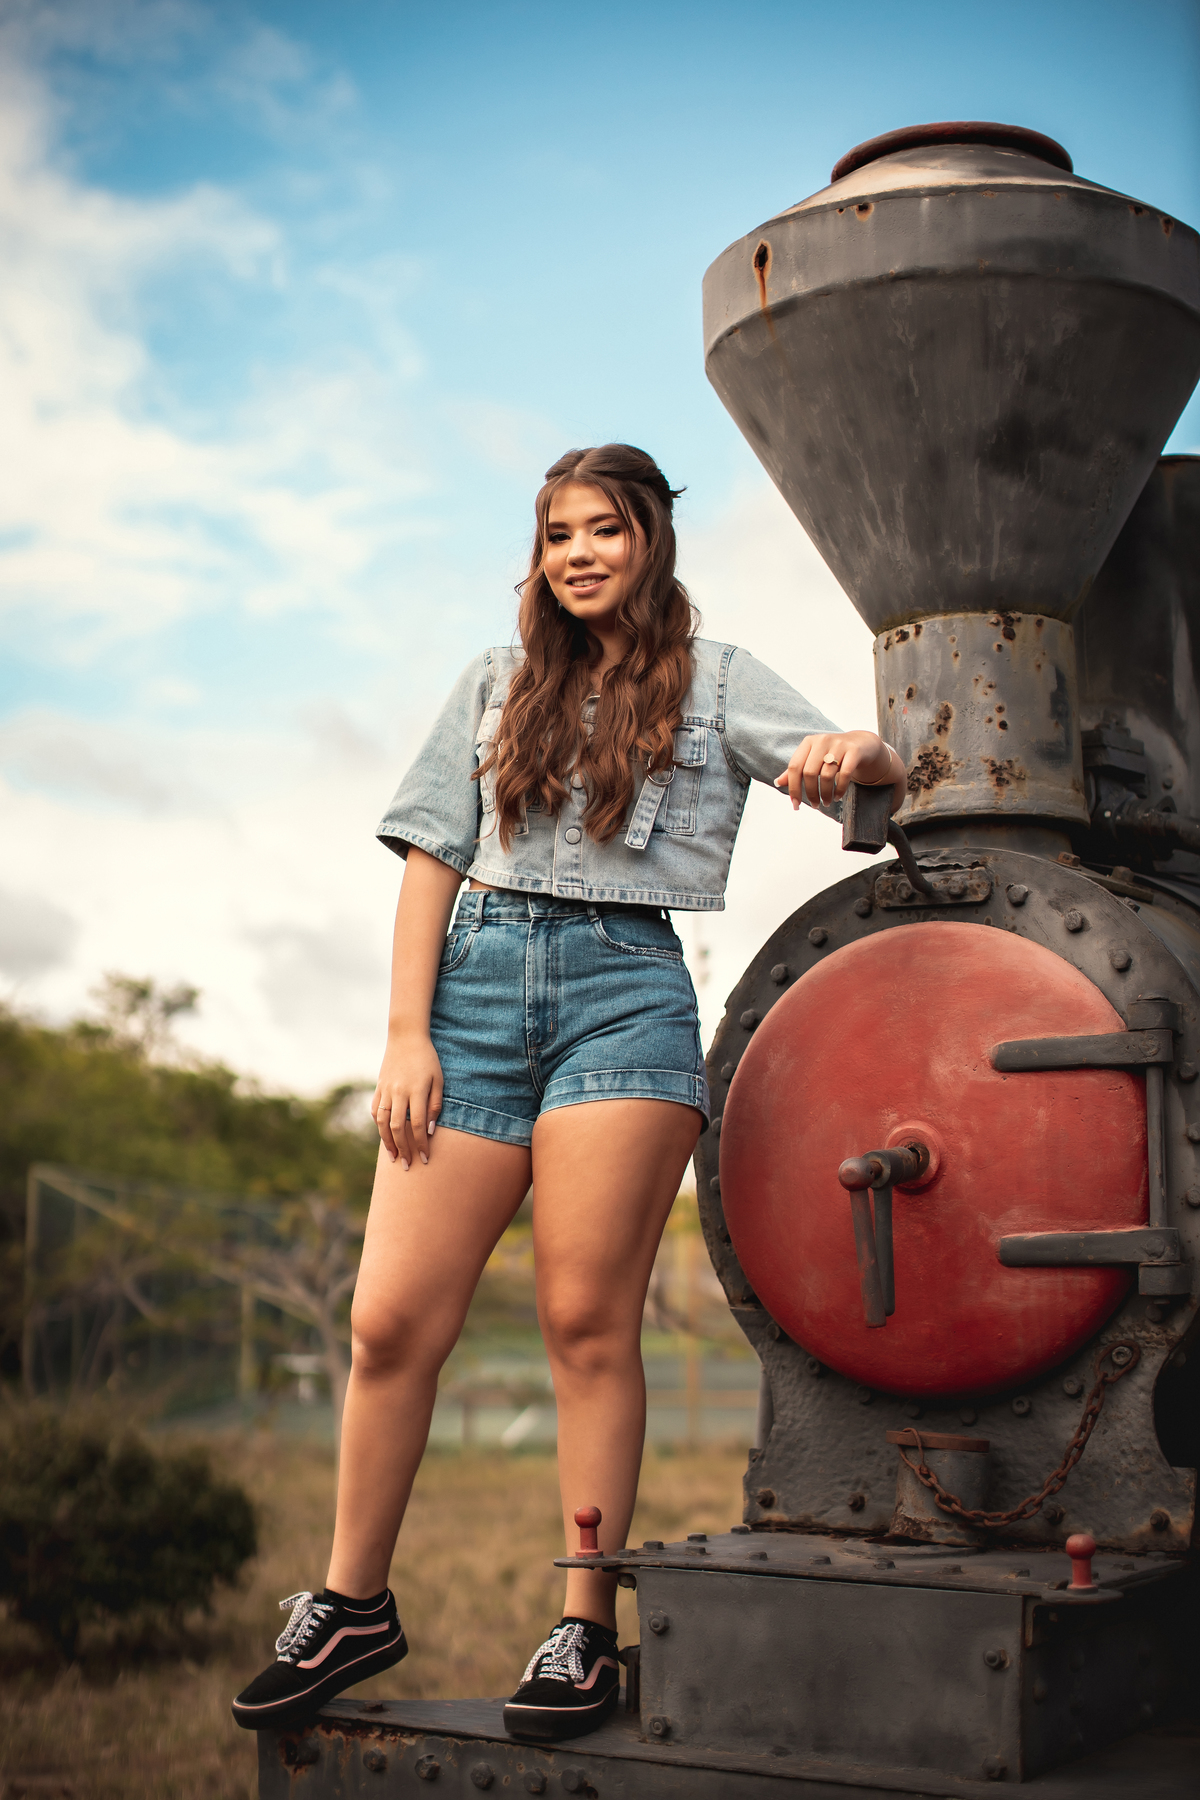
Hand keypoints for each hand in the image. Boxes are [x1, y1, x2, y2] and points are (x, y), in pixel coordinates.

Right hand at [371, 1031, 444, 1168]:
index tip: (425, 1159)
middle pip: (398, 1128)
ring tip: (394, 1157)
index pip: (418, 1125)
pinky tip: (384, 1135)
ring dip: (388, 1142)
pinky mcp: (378, 1087)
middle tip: (408, 1166)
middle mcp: (399, 1092)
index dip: (421, 1145)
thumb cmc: (428, 1059)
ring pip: (383, 1122)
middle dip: (404, 1149)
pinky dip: (379, 1125)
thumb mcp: (439, 1079)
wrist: (406, 1037)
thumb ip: (435, 1104)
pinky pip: (375, 1110)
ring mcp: (386, 1090)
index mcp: (416, 1090)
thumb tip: (430, 1130)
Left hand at [775, 731, 906, 812]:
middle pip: (809, 773)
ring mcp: (839, 744)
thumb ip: (796, 770)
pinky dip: (840, 789)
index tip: (795, 805)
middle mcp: (822, 741)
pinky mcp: (854, 751)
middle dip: (810, 793)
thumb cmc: (832, 754)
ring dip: (825, 794)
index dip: (793, 788)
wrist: (861, 743)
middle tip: (815, 805)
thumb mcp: (812, 758)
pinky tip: (838, 797)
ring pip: (827, 775)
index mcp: (808, 742)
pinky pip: (845, 774)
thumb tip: (777, 782)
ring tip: (826, 802)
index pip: (794, 767)